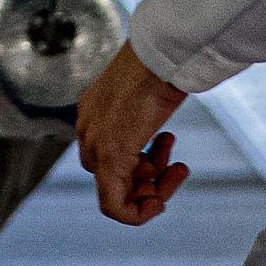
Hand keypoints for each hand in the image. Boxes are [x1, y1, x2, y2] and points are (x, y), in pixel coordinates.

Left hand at [77, 41, 188, 226]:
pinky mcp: (108, 155)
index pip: (107, 155)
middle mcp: (87, 129)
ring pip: (115, 192)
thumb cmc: (163, 65)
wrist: (162, 52)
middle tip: (177, 167)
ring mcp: (95, 143)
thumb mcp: (149, 94)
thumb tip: (159, 127)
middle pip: (112, 176)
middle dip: (149, 180)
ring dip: (152, 190)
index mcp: (93, 111)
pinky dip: (137, 212)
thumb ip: (144, 117)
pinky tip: (162, 198)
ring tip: (178, 166)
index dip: (140, 169)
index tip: (166, 163)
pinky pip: (113, 204)